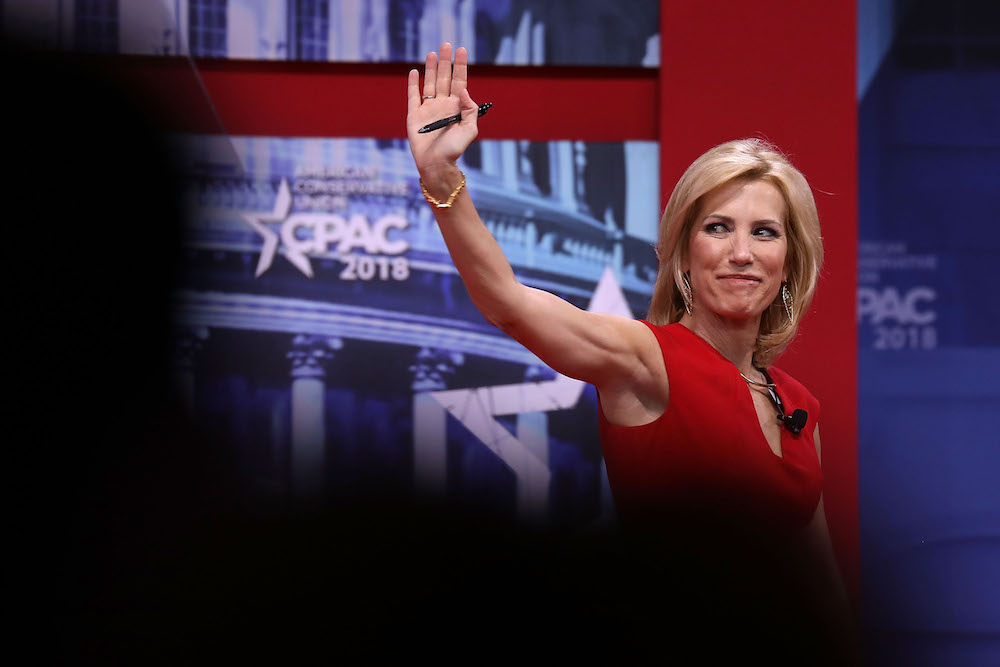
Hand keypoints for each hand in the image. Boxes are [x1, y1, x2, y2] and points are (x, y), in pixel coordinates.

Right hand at [406, 43, 478, 188]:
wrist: (436, 164)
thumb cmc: (454, 150)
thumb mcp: (469, 131)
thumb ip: (470, 110)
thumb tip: (464, 90)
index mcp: (456, 107)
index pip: (460, 81)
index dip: (460, 66)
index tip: (462, 50)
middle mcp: (443, 105)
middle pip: (444, 78)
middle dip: (445, 61)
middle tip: (446, 44)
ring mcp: (428, 109)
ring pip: (430, 83)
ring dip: (431, 68)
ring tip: (433, 53)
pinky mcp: (414, 115)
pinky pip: (413, 96)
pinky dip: (413, 84)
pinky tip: (415, 72)